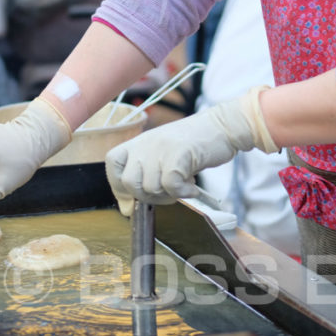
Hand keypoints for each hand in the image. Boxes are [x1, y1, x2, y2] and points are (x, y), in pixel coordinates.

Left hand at [105, 86, 276, 215]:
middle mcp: (146, 143)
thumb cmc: (195, 145)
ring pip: (150, 187)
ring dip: (169, 195)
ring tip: (184, 184)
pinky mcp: (178, 154)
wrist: (223, 126)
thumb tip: (126, 209)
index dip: (118, 185)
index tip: (133, 199)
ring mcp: (161, 147)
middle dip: (148, 196)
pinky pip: (170, 185)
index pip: (112, 163)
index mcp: (139, 142)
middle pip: (130, 182)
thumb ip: (145, 175)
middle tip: (168, 192)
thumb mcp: (163, 154)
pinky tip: (193, 187)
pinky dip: (183, 192)